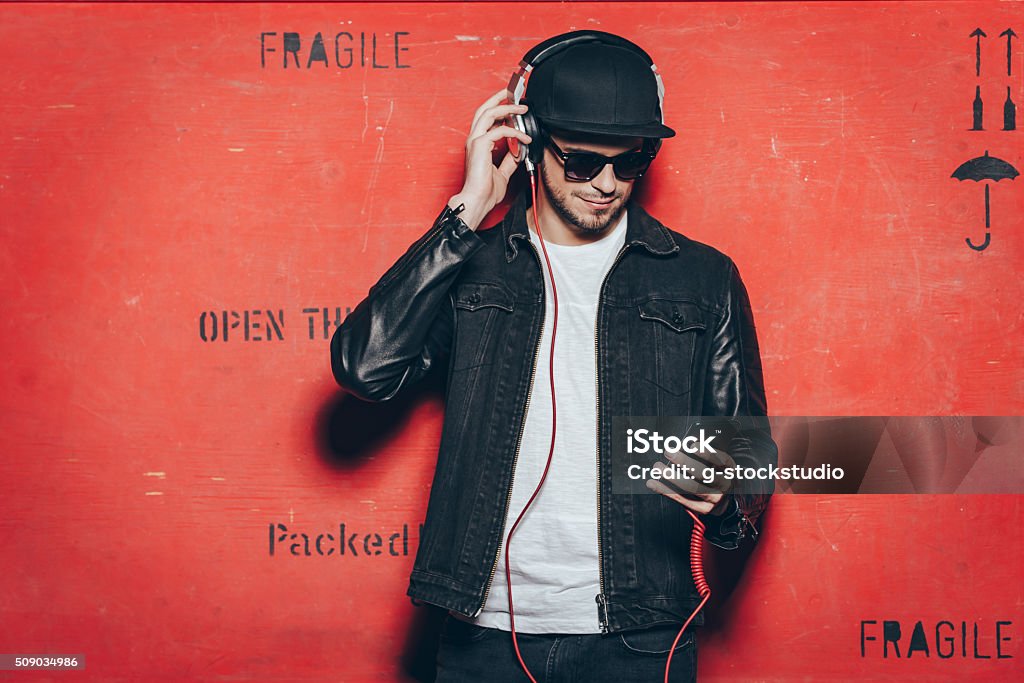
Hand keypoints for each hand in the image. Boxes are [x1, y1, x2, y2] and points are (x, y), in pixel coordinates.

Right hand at [447, 89, 532, 229]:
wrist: (477, 200)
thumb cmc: (485, 190)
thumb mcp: (502, 172)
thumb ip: (509, 159)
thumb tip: (518, 151)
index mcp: (477, 144)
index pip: (487, 119)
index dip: (499, 109)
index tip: (512, 106)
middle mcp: (474, 139)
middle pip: (484, 109)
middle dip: (499, 98)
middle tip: (512, 92)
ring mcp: (475, 141)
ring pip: (490, 113)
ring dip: (507, 108)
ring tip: (522, 108)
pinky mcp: (480, 145)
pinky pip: (500, 131)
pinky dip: (514, 132)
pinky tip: (524, 138)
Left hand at [645, 447, 735, 516]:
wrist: (724, 502)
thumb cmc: (716, 476)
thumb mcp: (718, 465)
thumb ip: (706, 454)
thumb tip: (686, 443)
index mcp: (730, 470)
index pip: (722, 460)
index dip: (707, 452)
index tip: (692, 445)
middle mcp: (724, 486)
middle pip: (703, 474)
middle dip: (684, 462)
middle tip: (669, 452)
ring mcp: (714, 499)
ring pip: (691, 487)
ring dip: (671, 476)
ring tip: (658, 467)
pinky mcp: (702, 509)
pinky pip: (681, 499)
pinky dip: (665, 490)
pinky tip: (654, 483)